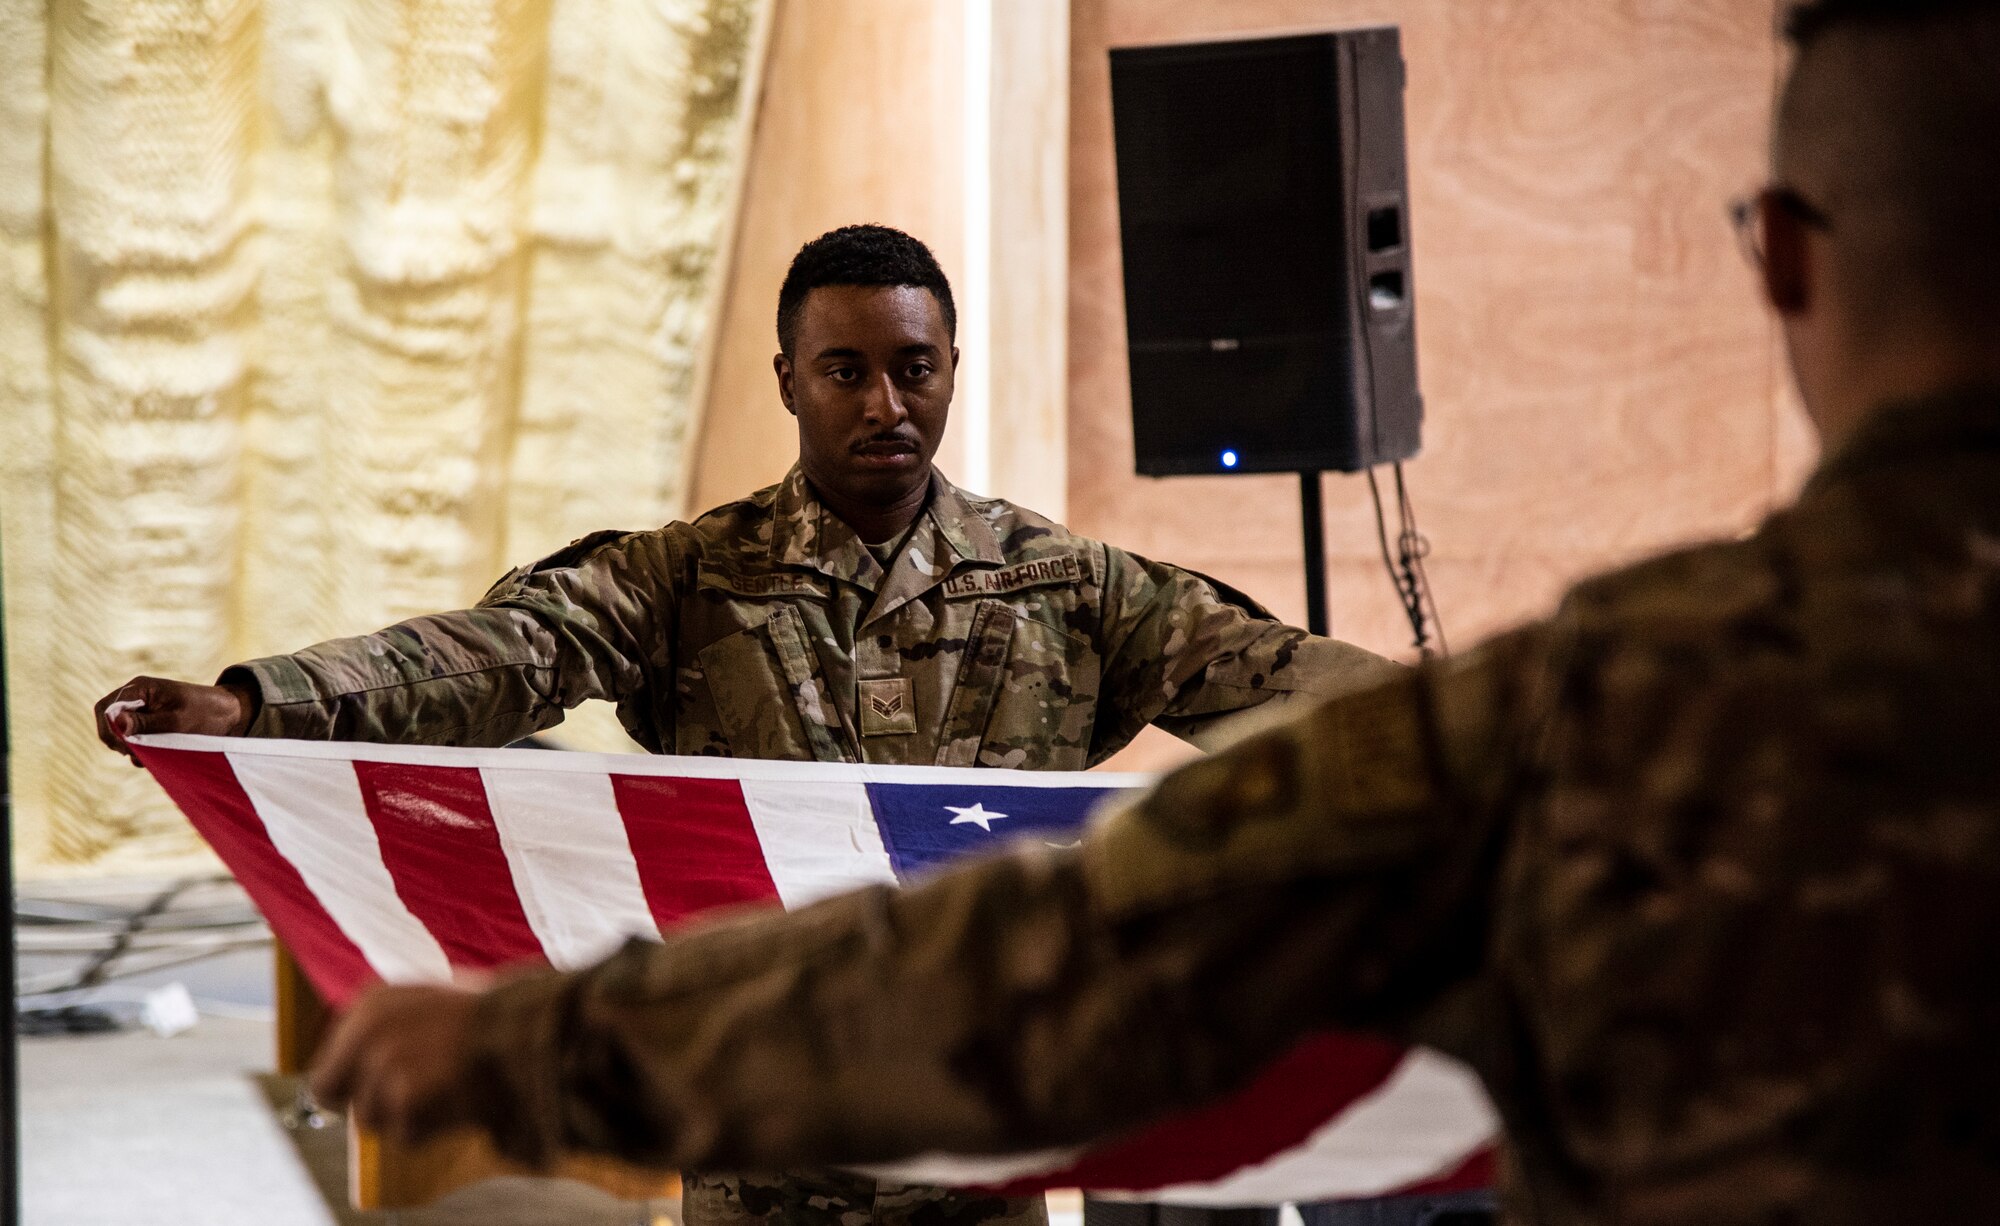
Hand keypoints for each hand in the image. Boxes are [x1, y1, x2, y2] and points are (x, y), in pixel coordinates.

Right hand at [93, 676, 256, 762]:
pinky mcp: (149, 723)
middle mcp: (136, 697)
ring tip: (150, 756)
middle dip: (117, 740)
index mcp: (140, 688)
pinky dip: (139, 749)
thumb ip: (147, 723)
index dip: (109, 729)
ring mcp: (142, 710)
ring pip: (120, 732)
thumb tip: (118, 725)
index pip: (106, 708)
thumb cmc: (205, 713)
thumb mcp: (176, 720)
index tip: (125, 746)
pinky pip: (133, 738)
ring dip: (130, 747)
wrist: (228, 714)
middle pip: (109, 721)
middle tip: (134, 754)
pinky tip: (154, 756)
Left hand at [309, 983, 483, 1143]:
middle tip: (403, 1101)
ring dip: (404, 1117)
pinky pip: (403, 1135)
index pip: (329, 1060)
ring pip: (368, 1119)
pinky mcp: (401, 1096)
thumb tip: (367, 1060)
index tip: (389, 1080)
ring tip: (446, 1093)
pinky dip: (431, 1130)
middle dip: (362, 1100)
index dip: (356, 1077)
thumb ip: (394, 1025)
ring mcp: (381, 1063)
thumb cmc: (497, 1016)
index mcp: (370, 1002)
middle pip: (329, 1091)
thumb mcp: (436, 998)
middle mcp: (365, 1030)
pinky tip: (458, 1104)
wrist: (533, 1031)